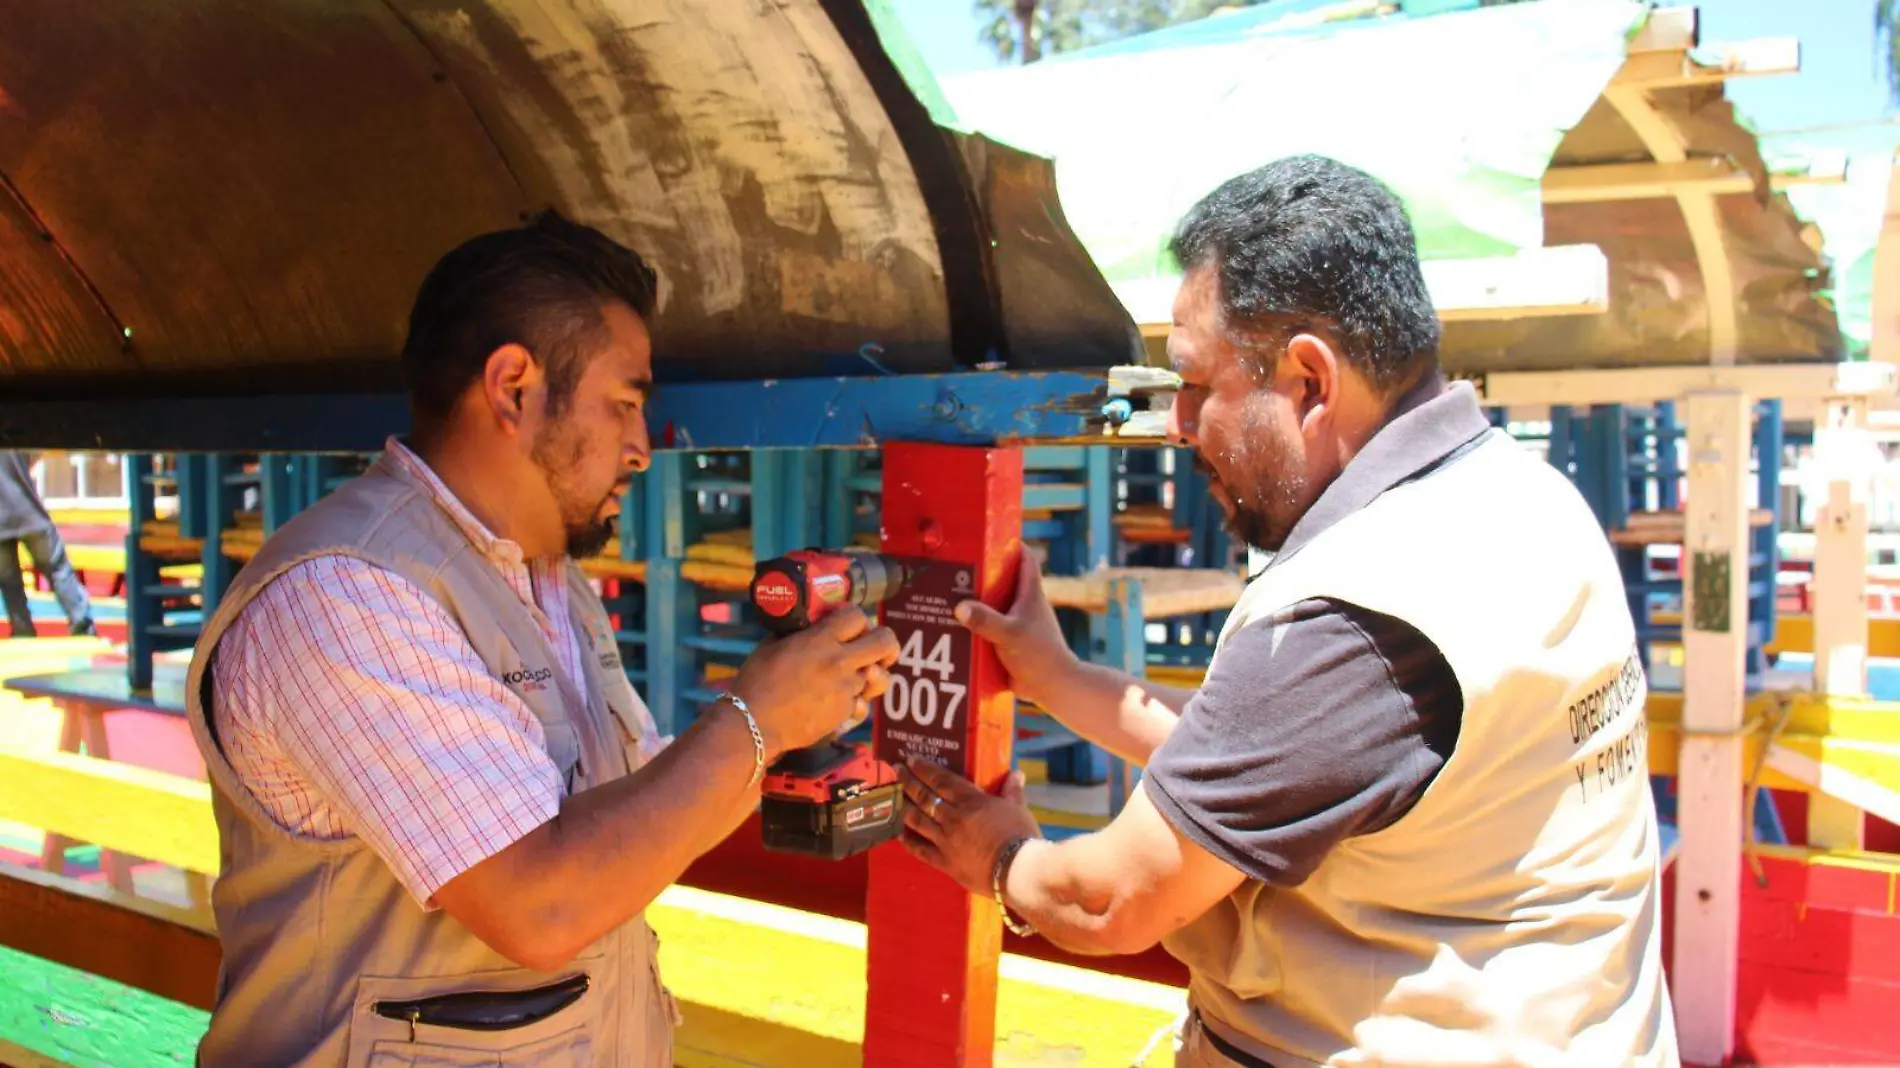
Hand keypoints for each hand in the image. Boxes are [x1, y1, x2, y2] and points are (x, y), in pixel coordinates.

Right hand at [729, 608, 899, 756]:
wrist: (755, 724)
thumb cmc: (757, 682)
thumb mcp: (772, 645)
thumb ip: (798, 633)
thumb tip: (809, 627)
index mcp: (821, 641)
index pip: (857, 616)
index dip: (855, 617)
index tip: (847, 623)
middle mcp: (840, 662)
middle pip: (885, 642)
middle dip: (884, 640)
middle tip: (871, 644)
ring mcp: (847, 689)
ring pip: (881, 676)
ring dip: (871, 673)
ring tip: (858, 674)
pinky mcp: (845, 713)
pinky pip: (863, 703)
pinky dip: (855, 701)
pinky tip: (840, 701)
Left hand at [899, 759, 1041, 897]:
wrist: (1017, 871)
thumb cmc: (1020, 836)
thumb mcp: (1018, 808)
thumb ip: (1013, 790)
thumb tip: (1016, 773)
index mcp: (970, 801)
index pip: (941, 780)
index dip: (925, 769)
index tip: (911, 760)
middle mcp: (952, 818)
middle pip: (924, 797)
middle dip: (908, 782)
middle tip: (897, 770)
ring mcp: (945, 841)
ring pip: (917, 820)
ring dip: (903, 806)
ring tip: (894, 796)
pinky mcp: (944, 863)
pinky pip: (920, 850)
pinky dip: (908, 840)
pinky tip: (898, 833)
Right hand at [953, 552, 1077, 709]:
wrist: (1052, 687)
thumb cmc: (1039, 655)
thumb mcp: (1010, 634)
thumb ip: (985, 621)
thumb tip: (959, 608)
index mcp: (1030, 594)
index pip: (1025, 559)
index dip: (1011, 545)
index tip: (990, 536)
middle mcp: (1024, 605)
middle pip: (1002, 581)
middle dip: (981, 574)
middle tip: (953, 568)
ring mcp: (1016, 624)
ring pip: (993, 606)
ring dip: (974, 602)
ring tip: (944, 595)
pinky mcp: (1008, 643)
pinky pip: (988, 628)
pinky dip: (973, 627)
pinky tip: (951, 629)